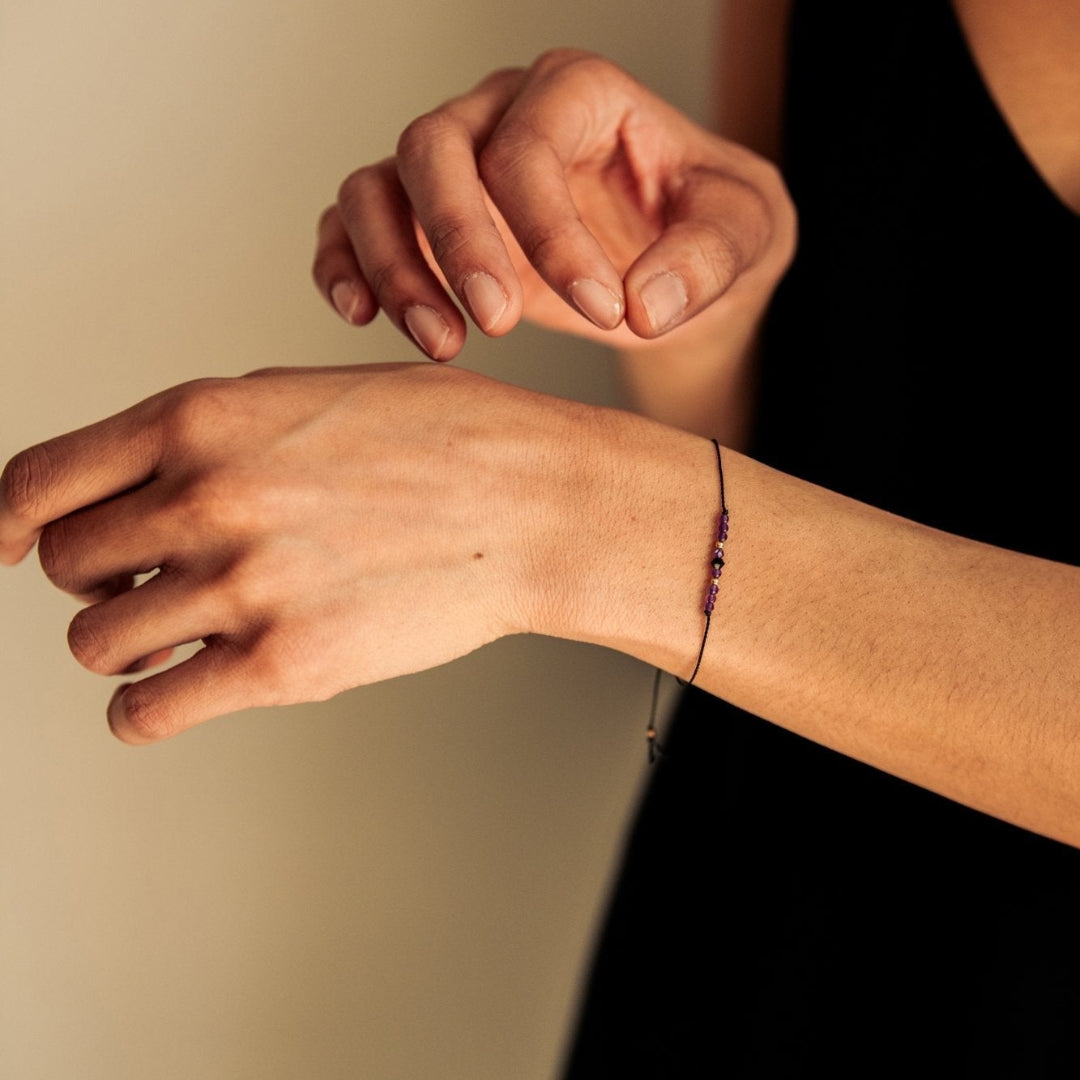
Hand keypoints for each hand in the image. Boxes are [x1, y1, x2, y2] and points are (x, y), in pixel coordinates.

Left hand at [0, 364, 596, 743]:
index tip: (10, 547)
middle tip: (149, 582)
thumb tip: (140, 490)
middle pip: (63, 566)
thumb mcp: (306, 398)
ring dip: (128, 641)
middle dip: (99, 578)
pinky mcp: (283, 665)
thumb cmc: (442, 441)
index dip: (9, 522)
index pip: (36, 481)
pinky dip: (147, 706)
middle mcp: (206, 497)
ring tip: (182, 631)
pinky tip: (185, 683)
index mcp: (202, 417)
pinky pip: (145, 710)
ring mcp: (241, 584)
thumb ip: (210, 438)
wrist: (533, 502)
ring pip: (97, 641)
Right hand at [312, 48, 794, 360]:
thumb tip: (644, 303)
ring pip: (377, 186)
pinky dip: (345, 266)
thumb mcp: (745, 233)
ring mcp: (454, 166)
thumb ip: (709, 256)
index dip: (553, 232)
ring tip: (441, 344)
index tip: (603, 309)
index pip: (532, 147)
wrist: (677, 267)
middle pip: (433, 147)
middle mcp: (500, 113)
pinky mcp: (423, 221)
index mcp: (579, 93)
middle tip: (496, 326)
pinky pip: (354, 224)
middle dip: (457, 241)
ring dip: (392, 267)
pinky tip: (364, 316)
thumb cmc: (708, 233)